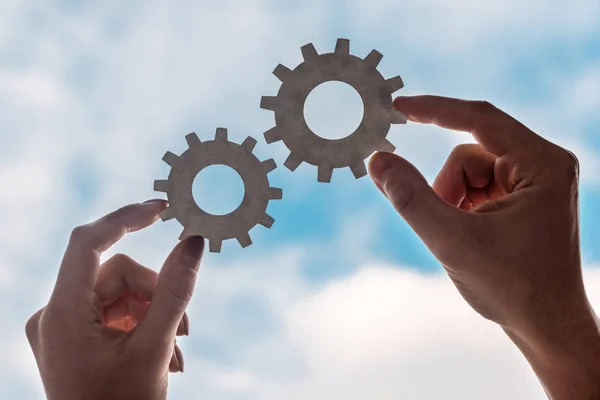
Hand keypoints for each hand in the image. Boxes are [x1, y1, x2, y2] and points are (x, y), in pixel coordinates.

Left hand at [25, 200, 204, 399]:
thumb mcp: (155, 347)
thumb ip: (176, 290)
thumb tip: (194, 241)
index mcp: (61, 315)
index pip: (88, 243)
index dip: (126, 217)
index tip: (162, 209)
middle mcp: (54, 315)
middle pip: (115, 273)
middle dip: (155, 293)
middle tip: (184, 327)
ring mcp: (62, 328)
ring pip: (120, 292)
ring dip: (155, 313)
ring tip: (177, 350)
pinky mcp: (73, 337)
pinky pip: (114, 312)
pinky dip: (143, 325)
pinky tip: (164, 355)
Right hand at [368, 96, 599, 398]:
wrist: (547, 327)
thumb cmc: (513, 287)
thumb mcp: (452, 240)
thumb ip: (410, 197)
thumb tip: (377, 160)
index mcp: (543, 164)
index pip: (479, 118)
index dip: (433, 109)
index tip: (397, 107)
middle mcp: (544, 164)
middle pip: (468, 153)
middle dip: (447, 189)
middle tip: (448, 225)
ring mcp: (533, 181)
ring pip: (467, 171)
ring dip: (452, 202)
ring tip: (464, 237)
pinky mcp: (522, 197)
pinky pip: (474, 187)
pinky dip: (461, 209)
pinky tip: (474, 238)